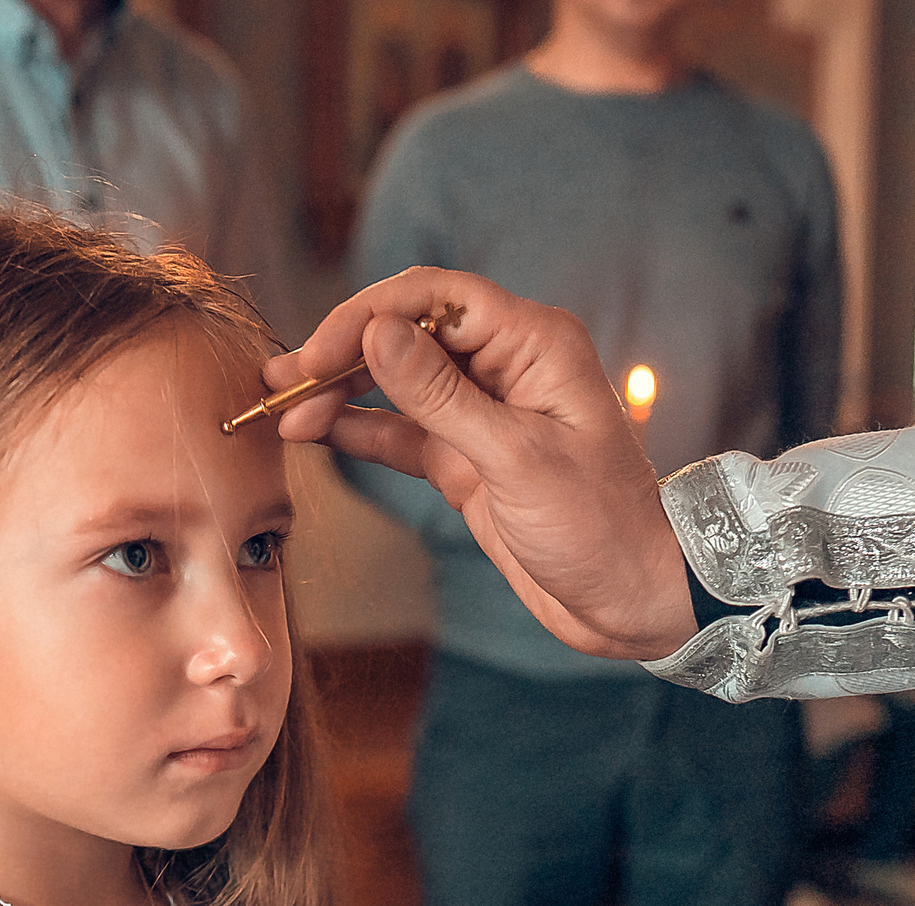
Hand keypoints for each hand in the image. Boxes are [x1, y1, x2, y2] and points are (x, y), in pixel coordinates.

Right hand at [271, 268, 697, 660]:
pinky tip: (314, 433)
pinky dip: (358, 429)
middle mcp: (506, 366)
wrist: (633, 598)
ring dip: (339, 392)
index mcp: (533, 343)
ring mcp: (483, 412)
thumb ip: (441, 396)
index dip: (367, 314)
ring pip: (396, 381)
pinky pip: (402, 430)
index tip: (317, 354)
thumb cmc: (599, 525)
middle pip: (406, 333)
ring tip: (283, 410)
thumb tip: (377, 332)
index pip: (433, 298)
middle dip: (341, 352)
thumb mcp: (515, 458)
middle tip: (281, 382)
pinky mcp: (468, 458)